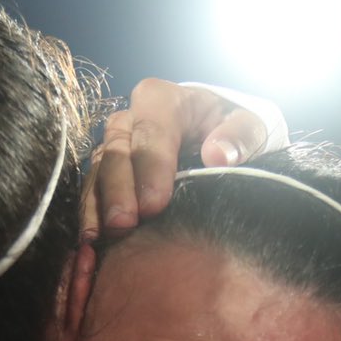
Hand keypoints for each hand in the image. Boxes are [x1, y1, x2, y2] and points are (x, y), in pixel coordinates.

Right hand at [81, 79, 275, 242]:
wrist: (220, 139)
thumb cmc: (234, 133)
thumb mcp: (250, 127)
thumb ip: (239, 137)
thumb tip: (218, 156)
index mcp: (163, 100)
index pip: (151, 128)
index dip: (150, 165)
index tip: (155, 203)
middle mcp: (131, 118)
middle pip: (117, 148)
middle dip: (118, 188)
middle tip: (124, 224)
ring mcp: (115, 145)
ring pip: (99, 170)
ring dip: (99, 204)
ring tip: (101, 237)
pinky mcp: (107, 170)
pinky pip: (91, 188)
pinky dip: (90, 213)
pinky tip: (92, 240)